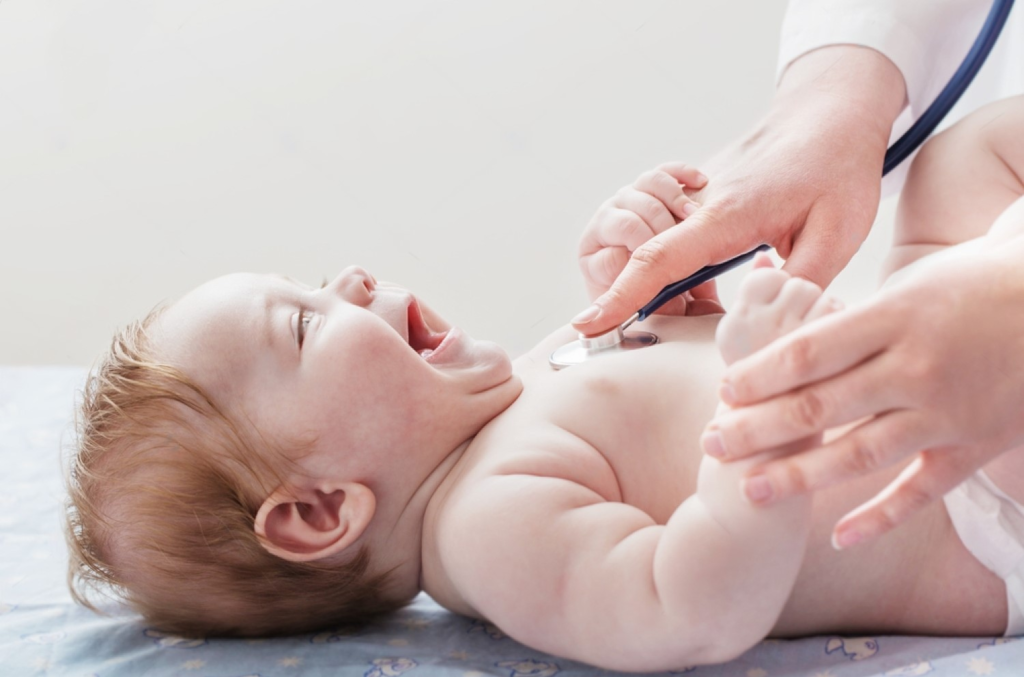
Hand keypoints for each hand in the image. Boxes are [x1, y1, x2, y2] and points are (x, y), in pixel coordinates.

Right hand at [571, 46, 905, 335]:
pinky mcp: (698, 198)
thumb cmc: (837, 166)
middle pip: (639, 254)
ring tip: (698, 297)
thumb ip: (800, 284)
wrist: (828, 112)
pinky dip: (671, 259)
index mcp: (726, 215)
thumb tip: (769, 328)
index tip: (587, 323)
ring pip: (649, 243)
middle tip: (668, 321)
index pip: (657, 259)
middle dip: (632, 294)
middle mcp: (699, 205)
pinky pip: (667, 232)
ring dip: (656, 275)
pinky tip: (708, 272)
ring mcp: (694, 198)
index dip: (620, 296)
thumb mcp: (838, 233)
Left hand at [702, 239, 1023, 548]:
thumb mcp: (906, 286)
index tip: (722, 392)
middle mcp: (916, 368)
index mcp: (893, 319)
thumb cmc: (969, 285)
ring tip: (751, 489)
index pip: (807, 354)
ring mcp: (947, 413)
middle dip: (757, 429)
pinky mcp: (974, 446)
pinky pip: (920, 490)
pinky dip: (879, 517)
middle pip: (819, 407)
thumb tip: (779, 327)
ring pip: (859, 455)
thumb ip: (847, 320)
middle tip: (712, 444)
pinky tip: (838, 536)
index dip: (757, 376)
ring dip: (800, 476)